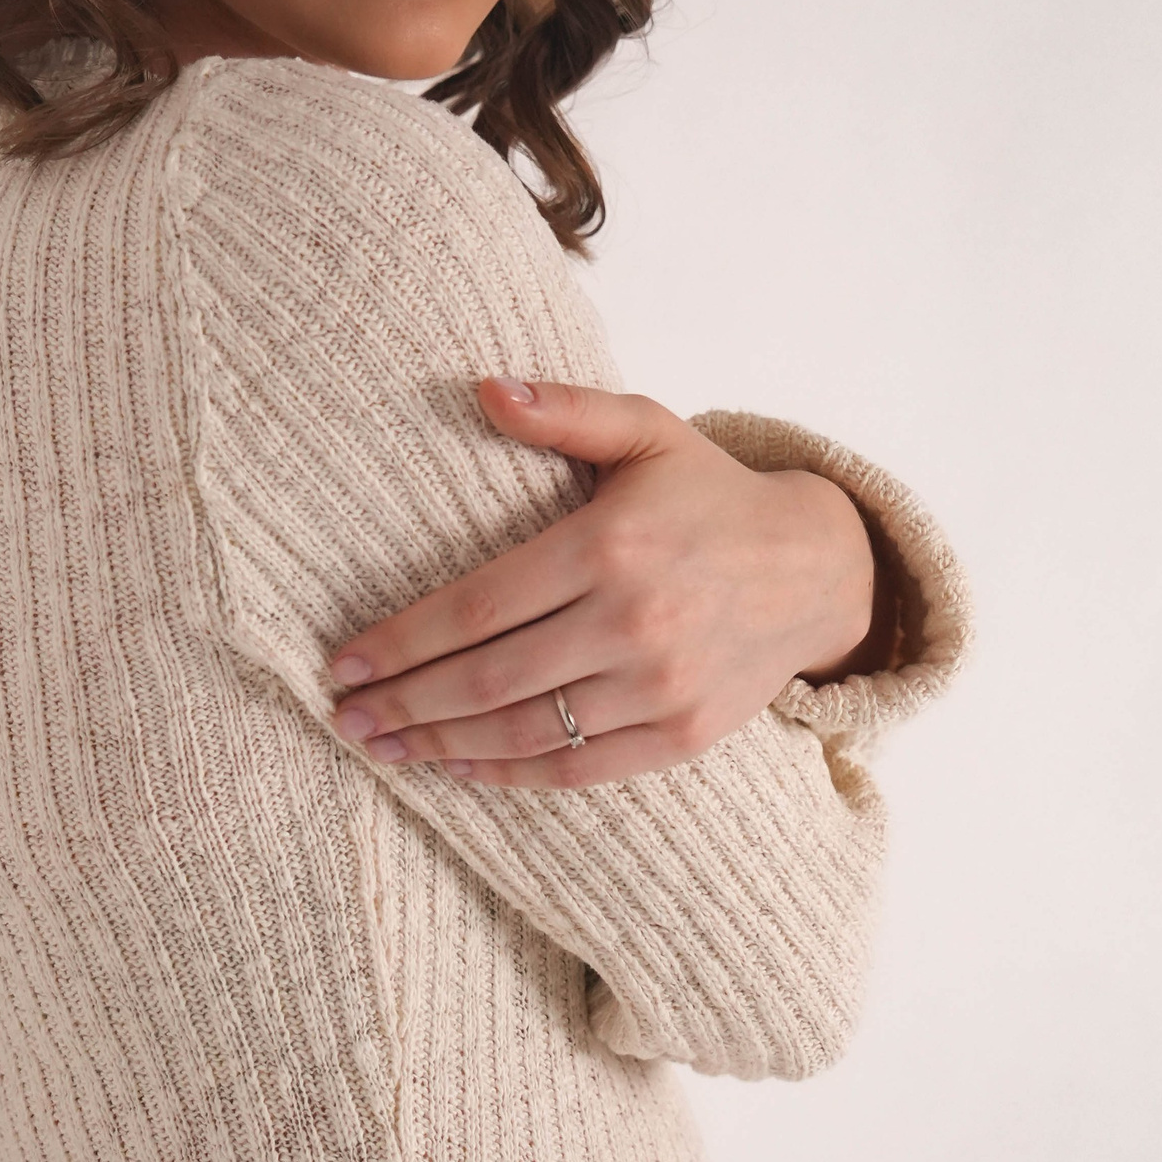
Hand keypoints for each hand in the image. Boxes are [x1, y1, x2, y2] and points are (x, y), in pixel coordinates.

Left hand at [322, 377, 891, 787]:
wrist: (817, 569)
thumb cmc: (710, 496)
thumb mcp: (647, 430)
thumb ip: (564, 410)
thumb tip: (482, 388)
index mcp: (609, 546)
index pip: (477, 606)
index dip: (401, 640)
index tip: (343, 660)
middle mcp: (633, 621)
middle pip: (487, 679)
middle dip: (404, 702)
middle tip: (343, 717)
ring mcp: (660, 686)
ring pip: (525, 730)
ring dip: (440, 745)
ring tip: (383, 747)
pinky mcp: (682, 734)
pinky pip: (578, 768)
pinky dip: (510, 774)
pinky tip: (457, 766)